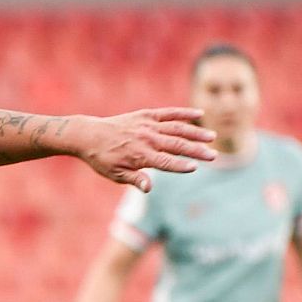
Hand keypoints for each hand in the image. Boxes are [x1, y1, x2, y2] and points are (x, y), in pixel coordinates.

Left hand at [72, 108, 216, 191]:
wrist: (88, 135)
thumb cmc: (102, 159)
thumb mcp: (115, 174)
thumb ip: (135, 179)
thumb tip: (149, 188)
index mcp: (140, 156)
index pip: (165, 162)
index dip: (180, 166)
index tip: (196, 167)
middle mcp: (146, 139)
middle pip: (176, 145)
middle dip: (196, 150)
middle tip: (214, 155)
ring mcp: (147, 125)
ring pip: (177, 128)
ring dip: (195, 132)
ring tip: (212, 137)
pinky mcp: (146, 115)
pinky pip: (168, 113)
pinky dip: (184, 113)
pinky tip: (200, 114)